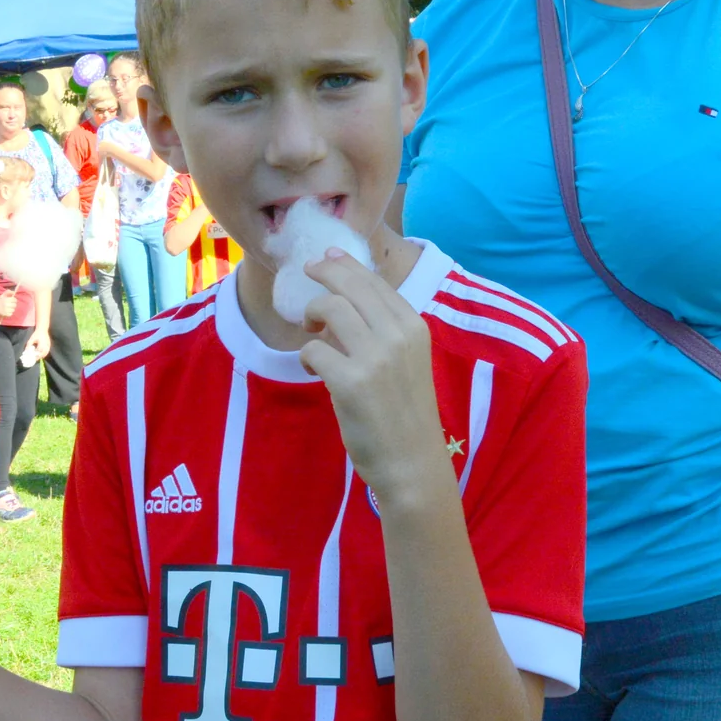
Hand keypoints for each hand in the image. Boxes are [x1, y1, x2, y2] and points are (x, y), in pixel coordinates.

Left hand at [24, 329, 50, 366]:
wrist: (43, 329)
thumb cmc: (36, 334)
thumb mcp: (31, 339)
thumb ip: (28, 345)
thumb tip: (26, 351)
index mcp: (41, 344)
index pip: (38, 352)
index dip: (35, 356)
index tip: (32, 358)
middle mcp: (46, 345)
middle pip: (42, 354)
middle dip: (38, 357)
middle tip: (34, 359)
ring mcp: (48, 345)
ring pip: (45, 353)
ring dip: (42, 356)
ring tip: (37, 357)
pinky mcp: (49, 345)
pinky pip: (47, 351)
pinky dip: (44, 354)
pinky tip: (41, 354)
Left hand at [294, 252, 448, 503]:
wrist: (412, 462)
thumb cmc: (406, 412)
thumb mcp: (408, 360)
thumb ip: (383, 329)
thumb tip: (341, 296)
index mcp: (415, 327)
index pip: (374, 281)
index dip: (346, 264)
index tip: (326, 258)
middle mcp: (398, 335)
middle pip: (349, 285)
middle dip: (322, 273)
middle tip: (306, 273)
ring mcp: (375, 358)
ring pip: (329, 308)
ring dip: (312, 314)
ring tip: (310, 331)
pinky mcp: (350, 382)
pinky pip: (314, 350)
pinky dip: (307, 355)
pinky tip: (315, 369)